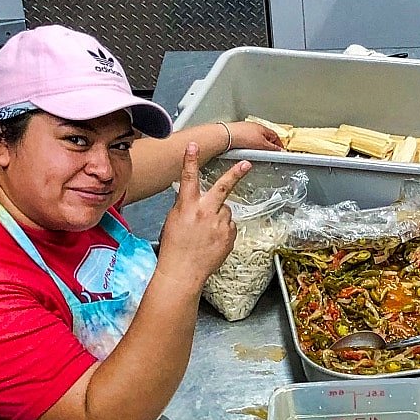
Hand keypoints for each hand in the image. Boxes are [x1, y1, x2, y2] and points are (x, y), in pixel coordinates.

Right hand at [157, 144, 250, 287]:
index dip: (191, 160)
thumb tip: (191, 197)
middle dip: (235, 174)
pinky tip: (212, 240)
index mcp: (187, 207)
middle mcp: (205, 212)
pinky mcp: (229, 236)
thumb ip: (185, 205)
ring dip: (219, 216)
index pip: (188, 178)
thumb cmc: (174, 249)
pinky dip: (223, 230)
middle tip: (246, 164)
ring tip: (207, 232)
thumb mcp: (173, 221)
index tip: (194, 146)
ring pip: (225, 211)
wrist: (183, 272)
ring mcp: (219, 225)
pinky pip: (230, 226)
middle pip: (222, 188)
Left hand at [226, 120, 283, 151]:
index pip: (275, 136)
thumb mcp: (262, 145)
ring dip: (258, 146)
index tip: (280, 151)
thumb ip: (272, 149)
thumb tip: (279, 151)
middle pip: (265, 137)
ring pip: (255, 139)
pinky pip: (246, 141)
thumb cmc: (243, 136)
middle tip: (269, 154)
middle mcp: (254, 127)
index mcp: (262, 127)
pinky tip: (246, 151)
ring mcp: (245, 130)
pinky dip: (248, 146)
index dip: (278, 145)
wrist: (227, 136)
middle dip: (268, 146)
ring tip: (256, 153)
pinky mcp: (238, 134)